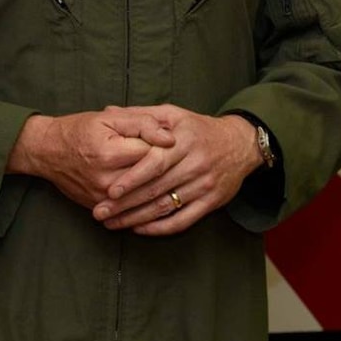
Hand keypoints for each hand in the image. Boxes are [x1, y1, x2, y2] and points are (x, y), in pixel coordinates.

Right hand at [7, 109, 175, 209]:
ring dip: (162, 189)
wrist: (46, 152)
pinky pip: (129, 209)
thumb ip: (142, 123)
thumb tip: (171, 138)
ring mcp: (102, 197)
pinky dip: (146, 203)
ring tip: (176, 179)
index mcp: (111, 153)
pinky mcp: (98, 207)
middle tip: (183, 163)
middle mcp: (107, 180)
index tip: (179, 143)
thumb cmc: (79, 130)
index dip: (168, 149)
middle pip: (151, 180)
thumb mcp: (109, 117)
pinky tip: (159, 196)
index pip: (154, 154)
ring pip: (143, 198)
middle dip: (170, 171)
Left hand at [90, 107, 258, 235]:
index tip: (110, 191)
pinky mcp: (211, 202)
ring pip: (166, 207)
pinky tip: (140, 229)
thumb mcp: (173, 114)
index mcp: (184, 141)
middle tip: (100, 213)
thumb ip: (141, 115)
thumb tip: (107, 111)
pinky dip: (160, 227)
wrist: (240, 143)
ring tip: (113, 224)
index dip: (132, 179)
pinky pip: (183, 220)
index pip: (155, 163)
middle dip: (126, 204)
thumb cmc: (198, 128)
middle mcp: (196, 164)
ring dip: (137, 218)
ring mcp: (205, 185)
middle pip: (156, 189)